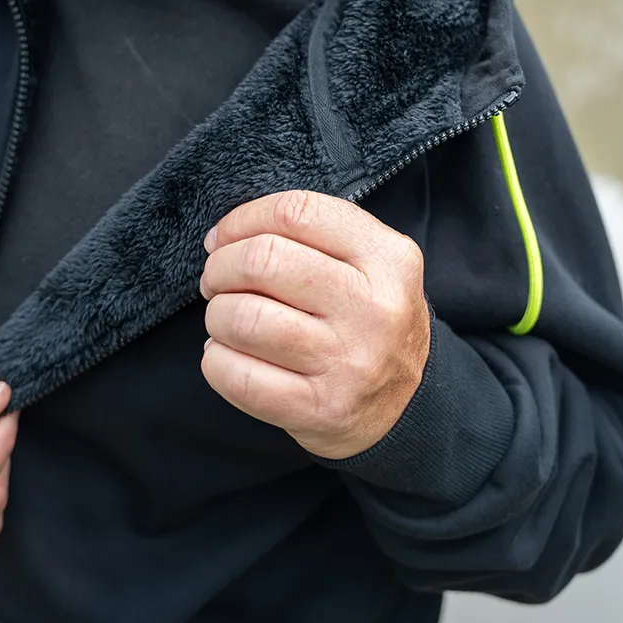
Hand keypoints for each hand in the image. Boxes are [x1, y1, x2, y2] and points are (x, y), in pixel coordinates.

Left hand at [200, 191, 430, 459]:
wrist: (408, 401)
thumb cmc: (367, 317)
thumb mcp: (368, 261)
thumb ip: (309, 235)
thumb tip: (223, 238)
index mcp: (387, 258)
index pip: (296, 213)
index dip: (242, 220)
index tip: (223, 238)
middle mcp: (373, 308)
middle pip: (263, 261)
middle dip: (221, 268)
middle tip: (218, 281)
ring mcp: (349, 362)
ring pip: (244, 319)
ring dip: (217, 316)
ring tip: (226, 320)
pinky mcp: (321, 409)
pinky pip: (239, 377)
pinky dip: (215, 361)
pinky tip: (227, 356)